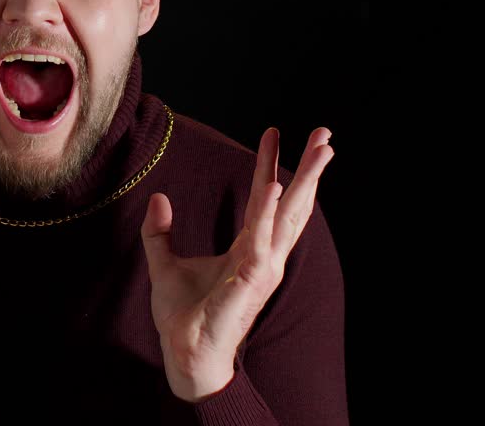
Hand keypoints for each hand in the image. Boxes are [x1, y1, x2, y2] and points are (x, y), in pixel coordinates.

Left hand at [141, 126, 333, 401]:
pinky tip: (275, 185)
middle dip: (311, 168)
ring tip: (321, 149)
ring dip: (306, 180)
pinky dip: (269, 211)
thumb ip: (159, 232)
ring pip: (288, 214)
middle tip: (326, 134)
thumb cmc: (183, 315)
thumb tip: (158, 197)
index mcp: (249, 249)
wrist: (184, 352)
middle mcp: (263, 255)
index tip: (274, 132)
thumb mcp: (164, 264)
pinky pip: (261, 238)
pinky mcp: (250, 278)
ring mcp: (262, 266)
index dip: (270, 165)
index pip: (265, 199)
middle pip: (293, 203)